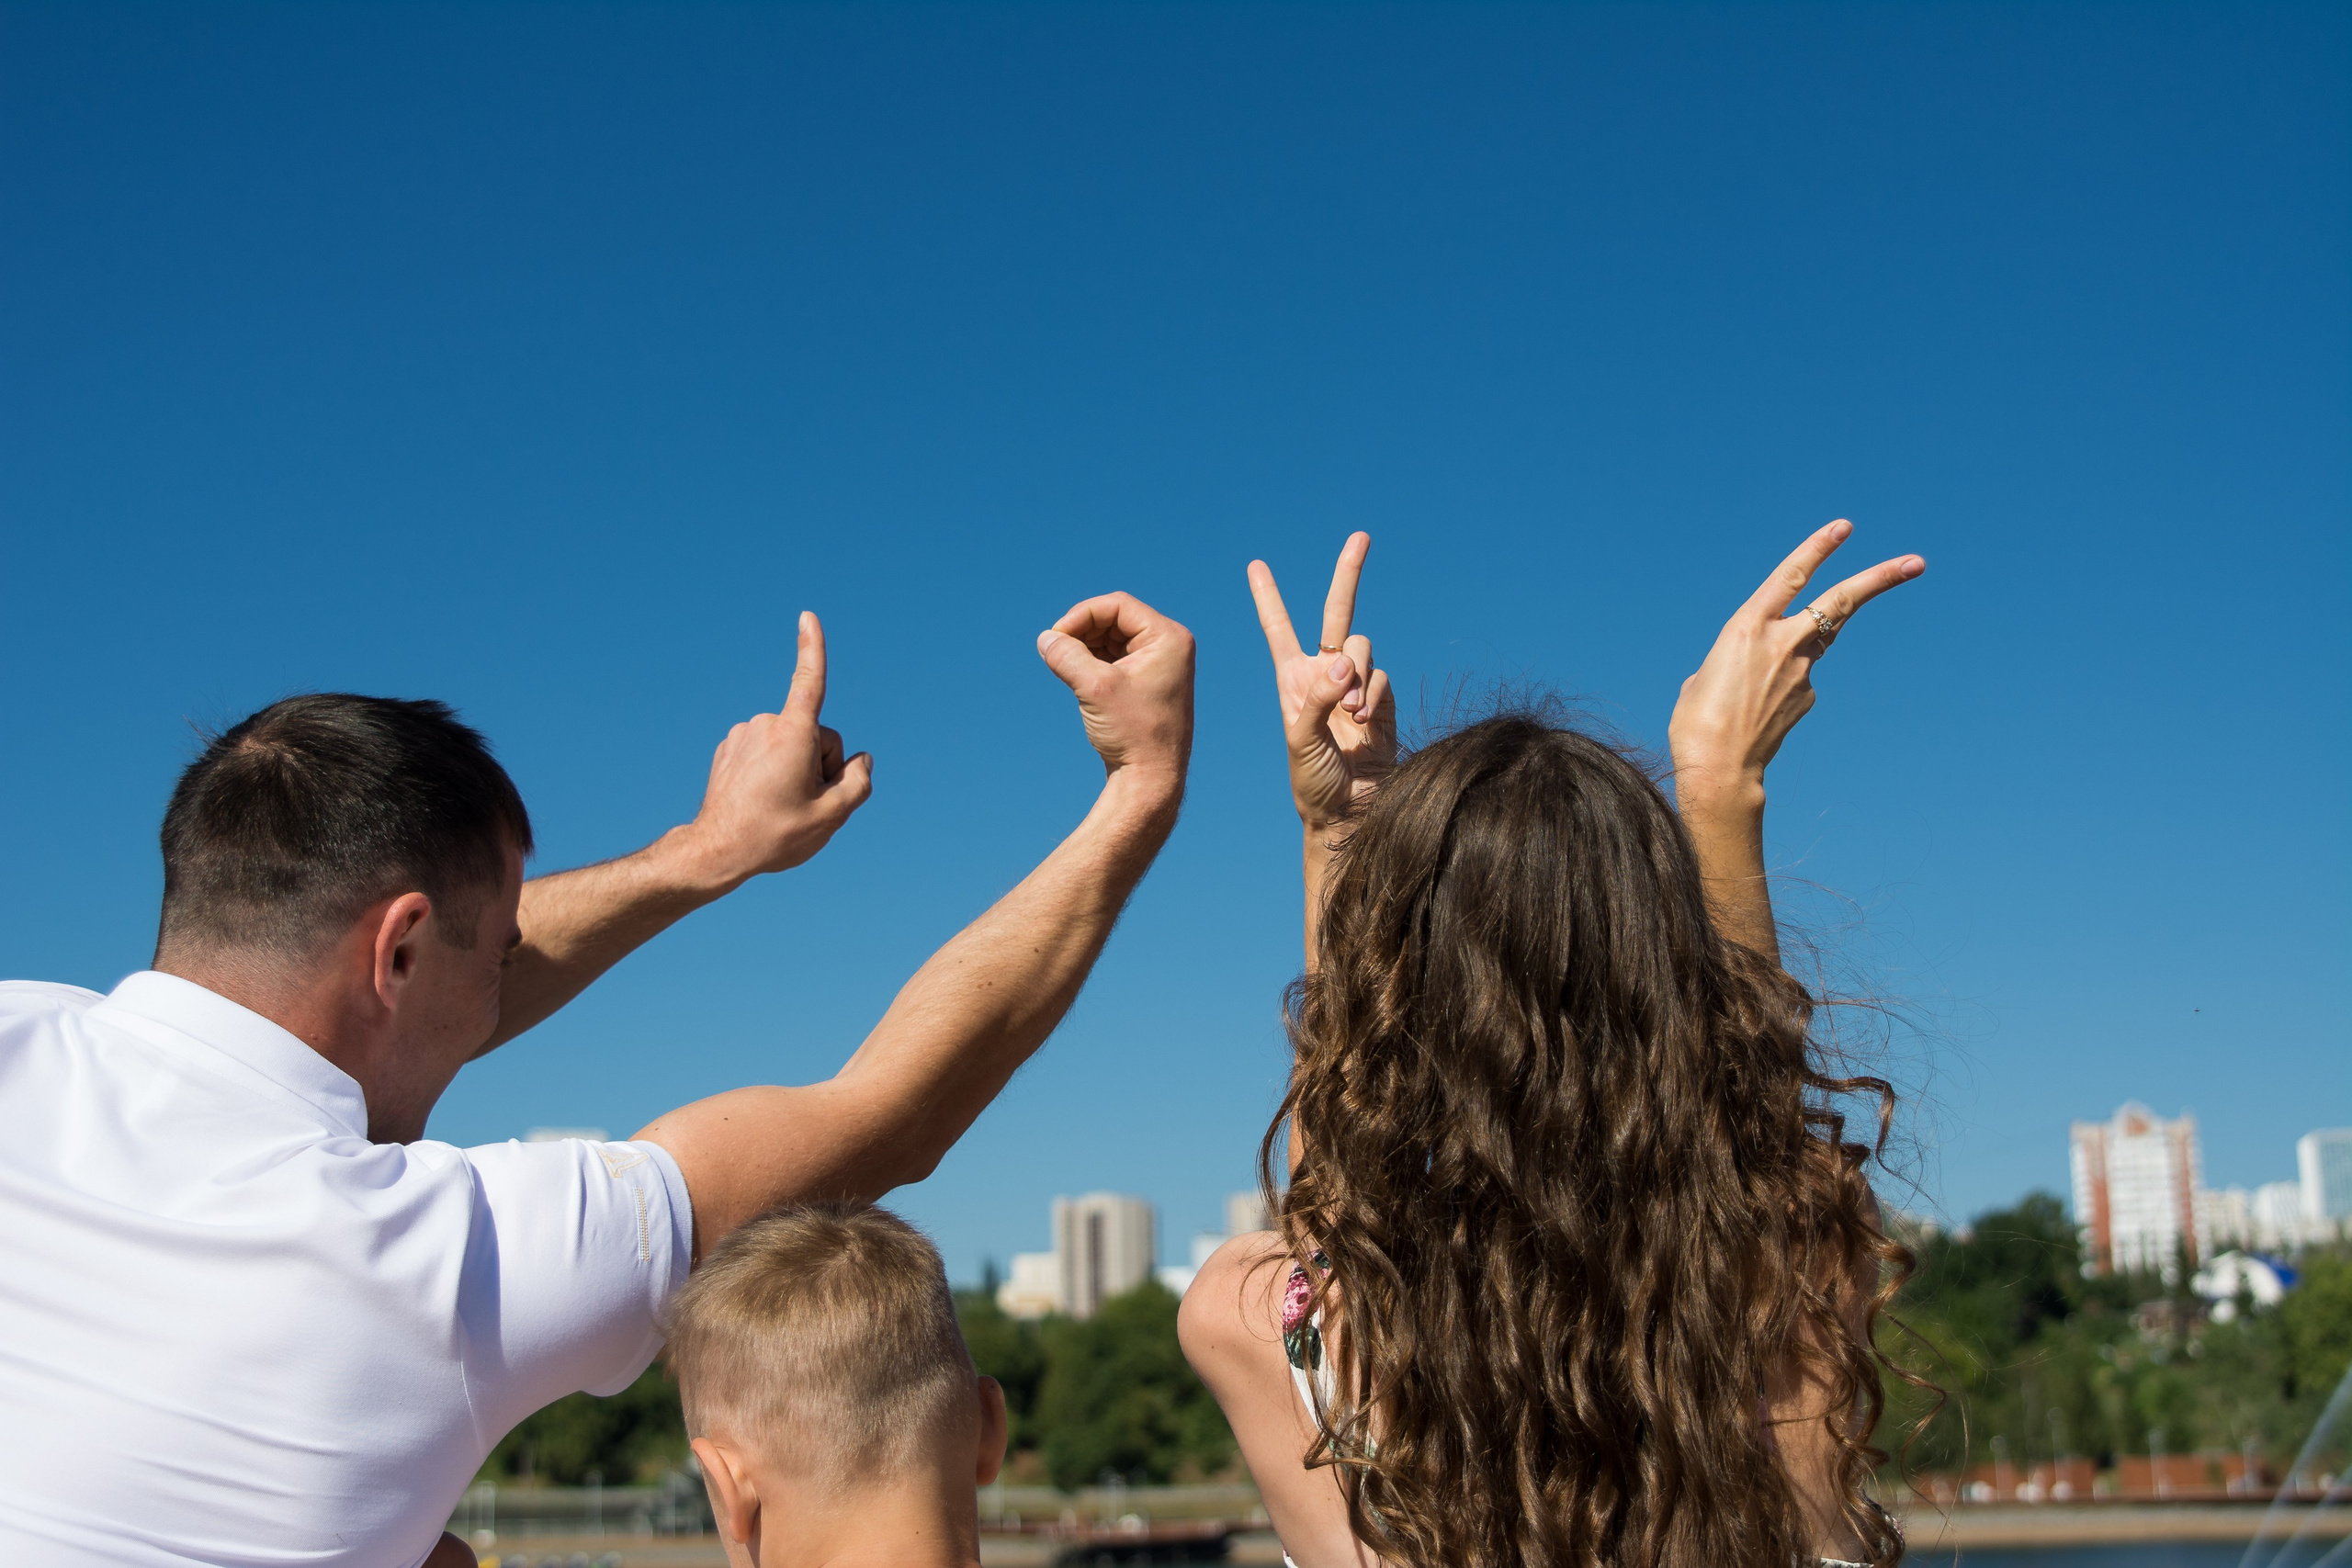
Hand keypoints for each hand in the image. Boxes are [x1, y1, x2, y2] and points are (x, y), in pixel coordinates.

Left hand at [685, 612, 874, 884]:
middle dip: (820, 764)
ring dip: (794, 769)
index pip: (809, 681)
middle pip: (816, 736)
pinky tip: (760, 799)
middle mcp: (766, 725)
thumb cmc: (775, 835)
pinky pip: (767, 752)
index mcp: (792, 733)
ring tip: (778, 805)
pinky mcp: (730, 748)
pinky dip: (771, 770)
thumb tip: (860, 759)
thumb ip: (859, 782)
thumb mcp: (833, 816)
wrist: (717, 851)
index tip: (807, 616)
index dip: (812, 648)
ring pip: (791, 745)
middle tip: (803, 803)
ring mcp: (744, 734)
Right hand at [1037, 592, 1194, 793]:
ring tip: (1065, 668)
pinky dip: (1091, 663)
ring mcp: (1157, 665)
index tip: (1056, 637)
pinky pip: (1112, 658)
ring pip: (1110, 639)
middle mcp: (1168, 646)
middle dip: (1081, 632)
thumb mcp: (1095, 688)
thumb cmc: (1133, 733)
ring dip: (1084, 648)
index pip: (1117, 605)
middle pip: (1113, 619)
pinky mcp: (1144, 682)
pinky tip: (1077, 680)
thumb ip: (1067, 656)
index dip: (1082, 615)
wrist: (1151, 779)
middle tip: (1057, 653)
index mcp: (1168, 638)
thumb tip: (1045, 638)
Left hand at [1248, 533, 1396, 828]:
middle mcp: (1324, 674)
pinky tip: (1361, 723)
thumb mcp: (1300, 738)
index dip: (1268, 597)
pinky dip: (1371, 697)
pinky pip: (1380, 679)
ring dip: (1354, 675)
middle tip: (1361, 536)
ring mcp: (1356, 685)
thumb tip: (1343, 663)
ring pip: (1362, 648)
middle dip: (1349, 573)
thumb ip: (1318, 697)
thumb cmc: (1312, 780)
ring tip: (1346, 715)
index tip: (1255, 566)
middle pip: (1339, 612)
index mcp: (1293, 678)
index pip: (1278, 628)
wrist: (1349, 811)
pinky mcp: (1382, 701)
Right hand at [1669, 520, 1923, 809]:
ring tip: (1762, 672)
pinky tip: (1753, 713)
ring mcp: (1802, 672)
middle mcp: (1783, 642)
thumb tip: (1761, 667)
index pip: (1792, 576)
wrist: (1719, 770)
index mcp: (1747, 627)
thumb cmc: (1697, 721)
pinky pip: (1798, 680)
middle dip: (1880, 579)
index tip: (1844, 528)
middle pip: (1841, 601)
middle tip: (1915, 562)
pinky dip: (1781, 687)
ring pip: (1817, 640)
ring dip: (1807, 641)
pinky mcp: (1808, 698)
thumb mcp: (1706, 674)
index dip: (1818, 548)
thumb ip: (1738, 656)